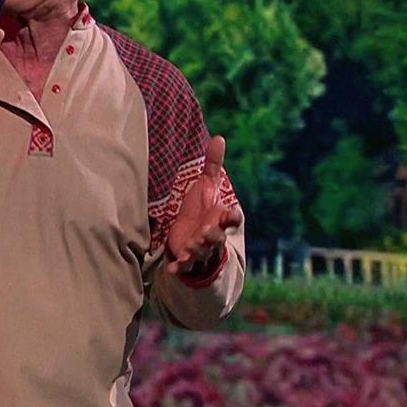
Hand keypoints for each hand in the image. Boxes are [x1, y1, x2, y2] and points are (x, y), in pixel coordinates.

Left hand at [166, 136, 241, 274]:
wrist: (191, 234)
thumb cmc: (202, 209)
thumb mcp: (206, 186)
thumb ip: (213, 164)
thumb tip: (219, 137)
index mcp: (220, 217)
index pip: (232, 218)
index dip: (232, 217)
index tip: (231, 215)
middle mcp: (213, 234)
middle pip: (218, 238)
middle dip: (213, 235)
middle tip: (207, 231)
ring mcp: (201, 248)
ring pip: (203, 251)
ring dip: (197, 249)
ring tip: (190, 246)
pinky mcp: (187, 258)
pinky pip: (185, 266)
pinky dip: (180, 268)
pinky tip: (173, 269)